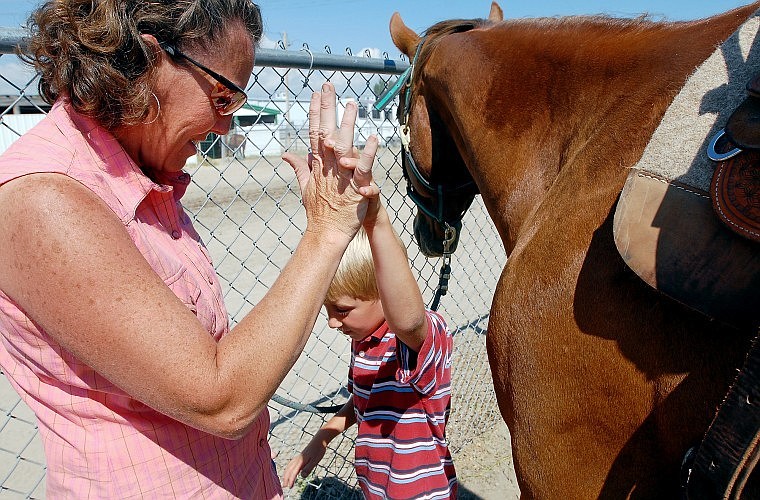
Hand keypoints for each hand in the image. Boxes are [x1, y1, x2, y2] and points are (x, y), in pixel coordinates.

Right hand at [281, 83, 378, 237]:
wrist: (327, 233)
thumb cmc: (320, 212)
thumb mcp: (306, 187)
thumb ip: (299, 168)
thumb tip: (286, 154)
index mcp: (318, 165)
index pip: (314, 133)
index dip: (315, 112)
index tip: (316, 94)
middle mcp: (328, 166)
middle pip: (325, 132)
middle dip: (326, 108)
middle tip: (329, 86)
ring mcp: (341, 176)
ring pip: (344, 145)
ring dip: (347, 124)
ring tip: (352, 104)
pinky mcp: (356, 186)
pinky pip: (362, 167)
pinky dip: (367, 153)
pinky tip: (373, 138)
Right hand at [281, 439, 327, 487]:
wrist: (319, 440)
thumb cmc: (318, 450)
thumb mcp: (315, 461)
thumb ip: (308, 468)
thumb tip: (302, 476)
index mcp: (300, 461)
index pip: (293, 472)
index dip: (291, 480)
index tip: (290, 487)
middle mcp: (297, 459)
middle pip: (289, 470)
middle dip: (286, 478)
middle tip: (284, 486)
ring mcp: (298, 457)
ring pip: (289, 466)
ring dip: (286, 474)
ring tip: (285, 480)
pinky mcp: (300, 456)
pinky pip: (291, 463)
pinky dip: (288, 469)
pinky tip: (290, 471)